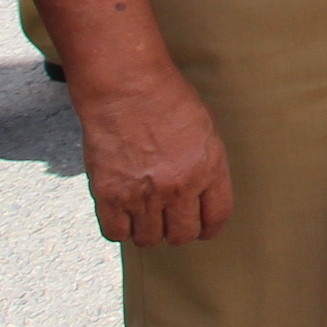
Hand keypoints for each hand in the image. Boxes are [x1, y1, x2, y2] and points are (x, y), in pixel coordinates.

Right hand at [72, 68, 234, 246]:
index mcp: (208, 169)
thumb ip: (208, 166)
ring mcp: (142, 194)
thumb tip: (205, 196)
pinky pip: (116, 233)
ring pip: (149, 239)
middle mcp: (178, 187)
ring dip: (148, 230)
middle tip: (170, 219)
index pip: (216, 218)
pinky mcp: (109, 195)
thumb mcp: (205, 130)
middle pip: (182, 235)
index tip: (202, 227)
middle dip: (178, 230)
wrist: (125, 87)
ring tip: (145, 213)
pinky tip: (122, 212)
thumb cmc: (167, 100)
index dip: (209, 227)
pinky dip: (120, 228)